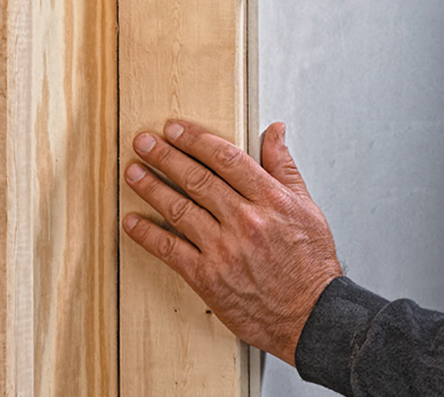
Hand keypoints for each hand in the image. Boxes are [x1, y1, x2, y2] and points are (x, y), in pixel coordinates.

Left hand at [122, 119, 341, 366]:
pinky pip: (170, 250)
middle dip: (165, 156)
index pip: (226, 158)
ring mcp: (225, 250)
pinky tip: (133, 222)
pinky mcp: (209, 277)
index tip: (176, 129)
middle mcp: (246, 221)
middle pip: (197, 179)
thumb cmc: (310, 263)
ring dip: (151, 188)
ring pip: (179, 210)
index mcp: (271, 200)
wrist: (311, 313)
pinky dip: (148, 235)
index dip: (196, 139)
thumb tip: (275, 131)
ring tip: (132, 172)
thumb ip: (284, 166)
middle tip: (143, 142)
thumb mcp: (306, 206)